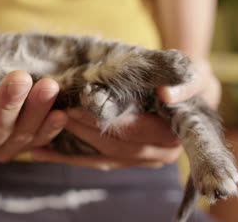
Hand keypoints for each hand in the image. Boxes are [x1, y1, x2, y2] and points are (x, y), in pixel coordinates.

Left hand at [31, 59, 219, 169]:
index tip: (76, 107)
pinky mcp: (124, 161)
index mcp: (173, 138)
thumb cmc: (189, 79)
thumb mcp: (197, 75)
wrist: (184, 89)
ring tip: (43, 130)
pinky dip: (68, 156)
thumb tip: (167, 95)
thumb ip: (187, 84)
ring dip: (71, 144)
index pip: (133, 131)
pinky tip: (40, 151)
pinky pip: (94, 162)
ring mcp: (140, 161)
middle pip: (113, 146)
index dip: (103, 121)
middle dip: (82, 129)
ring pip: (100, 157)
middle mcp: (158, 155)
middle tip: (56, 110)